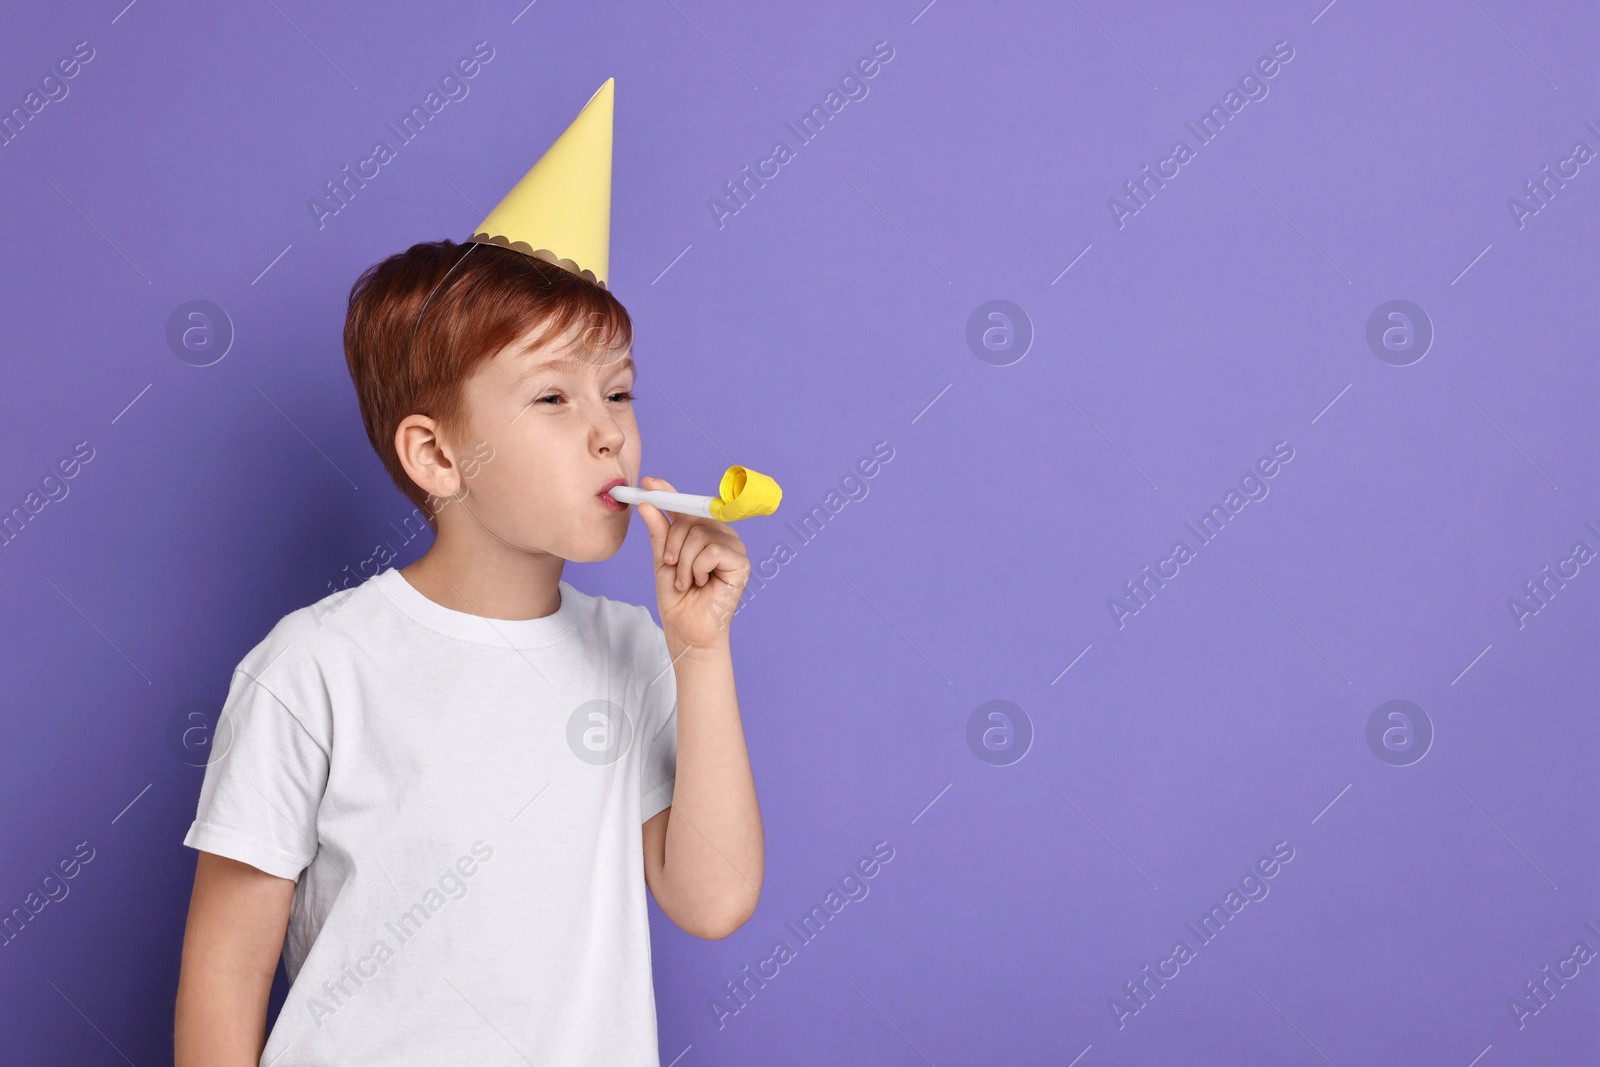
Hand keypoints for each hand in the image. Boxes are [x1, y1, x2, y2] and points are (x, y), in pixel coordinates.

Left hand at [636, 476, 749, 650]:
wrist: (687, 630)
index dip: (668, 492)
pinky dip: (698, 569)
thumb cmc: (678, 599)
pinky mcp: (741, 562)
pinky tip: (702, 583)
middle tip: (671, 565)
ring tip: (686, 581)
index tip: (648, 483)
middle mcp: (721, 535)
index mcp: (703, 532)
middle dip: (673, 544)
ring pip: (700, 535)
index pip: (686, 506)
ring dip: (684, 563)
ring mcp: (734, 547)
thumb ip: (659, 532)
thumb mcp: (662, 560)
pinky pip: (712, 550)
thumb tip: (647, 503)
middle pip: (691, 519)